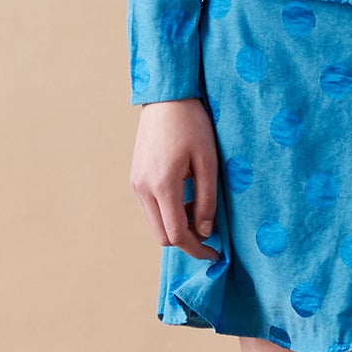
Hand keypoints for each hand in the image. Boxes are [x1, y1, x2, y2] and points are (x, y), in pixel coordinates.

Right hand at [130, 98, 220, 259]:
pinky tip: (185, 199)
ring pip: (155, 224)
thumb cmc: (192, 125)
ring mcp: (135, 184)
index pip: (176, 234)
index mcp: (162, 185)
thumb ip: (206, 200)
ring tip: (199, 210)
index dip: (197, 249)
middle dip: (186, 241)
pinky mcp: (135, 178)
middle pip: (162, 235)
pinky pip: (150, 209)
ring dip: (176, 226)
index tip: (216, 254)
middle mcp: (143, 188)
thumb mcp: (208, 162)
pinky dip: (167, 213)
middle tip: (210, 232)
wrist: (167, 97)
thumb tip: (204, 232)